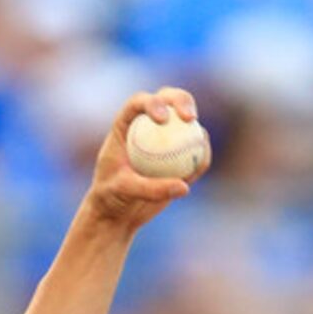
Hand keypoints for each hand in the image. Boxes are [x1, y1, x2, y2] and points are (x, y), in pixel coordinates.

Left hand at [87, 88, 203, 229]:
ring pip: (186, 123)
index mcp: (125, 124)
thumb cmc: (110, 198)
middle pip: (167, 100)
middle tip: (190, 117)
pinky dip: (199, 155)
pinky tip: (201, 164)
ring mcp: (164, 137)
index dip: (153, 102)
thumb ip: (150, 188)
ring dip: (196, 128)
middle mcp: (146, 124)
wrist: (116, 213)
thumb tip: (184, 187)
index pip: (138, 103)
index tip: (162, 119)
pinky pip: (193, 151)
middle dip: (182, 100)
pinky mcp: (178, 154)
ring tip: (200, 143)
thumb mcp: (124, 192)